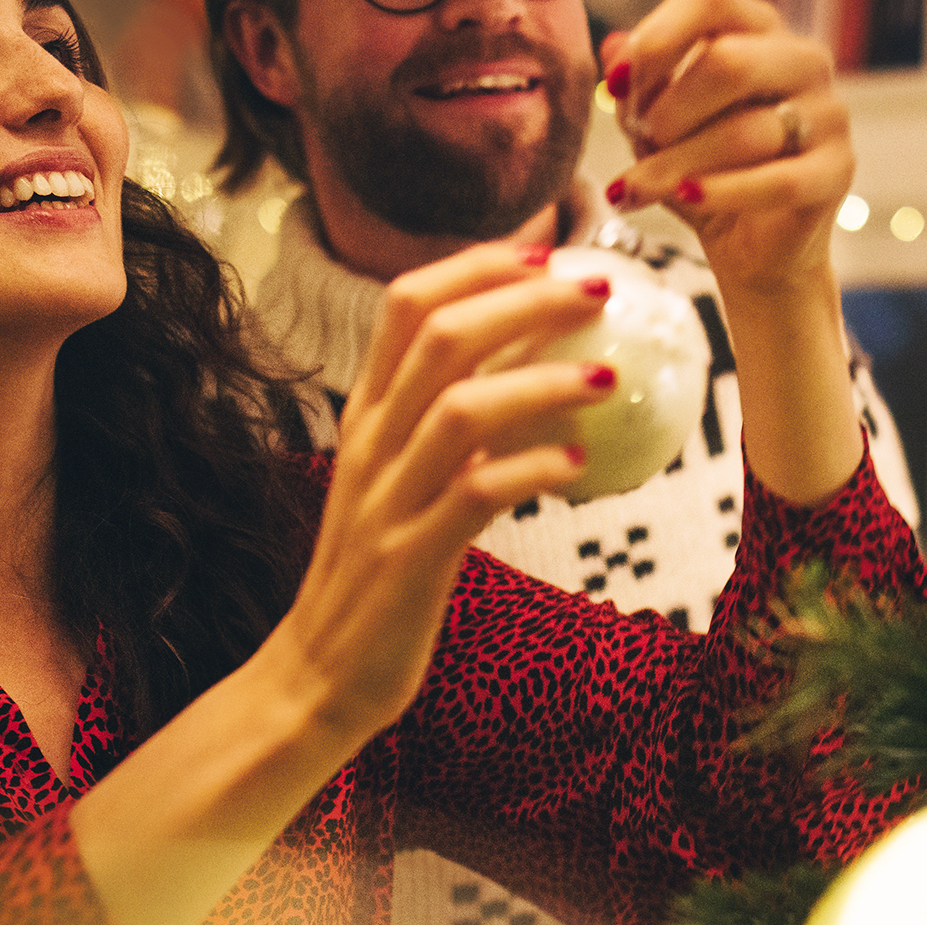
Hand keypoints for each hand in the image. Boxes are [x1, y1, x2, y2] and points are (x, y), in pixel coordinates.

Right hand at [268, 243, 616, 734]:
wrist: (319, 674)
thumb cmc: (380, 570)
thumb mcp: (406, 477)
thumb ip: (451, 418)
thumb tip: (534, 361)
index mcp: (366, 412)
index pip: (407, 303)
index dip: (478, 265)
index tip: (547, 252)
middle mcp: (371, 442)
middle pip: (440, 336)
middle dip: (524, 300)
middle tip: (596, 291)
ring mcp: (386, 500)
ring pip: (460, 409)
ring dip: (541, 382)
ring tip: (607, 377)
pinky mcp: (409, 560)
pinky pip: (473, 496)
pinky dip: (529, 470)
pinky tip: (575, 465)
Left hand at [599, 0, 852, 298]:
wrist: (753, 247)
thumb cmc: (702, 169)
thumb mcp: (655, 123)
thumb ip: (637, 84)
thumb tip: (613, 45)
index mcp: (758, 29)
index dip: (655, 37)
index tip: (617, 84)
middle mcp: (802, 59)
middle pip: (727, 60)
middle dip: (667, 110)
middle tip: (639, 141)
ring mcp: (828, 113)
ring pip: (744, 131)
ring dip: (676, 162)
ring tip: (638, 186)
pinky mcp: (838, 171)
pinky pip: (777, 180)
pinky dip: (720, 191)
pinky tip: (683, 197)